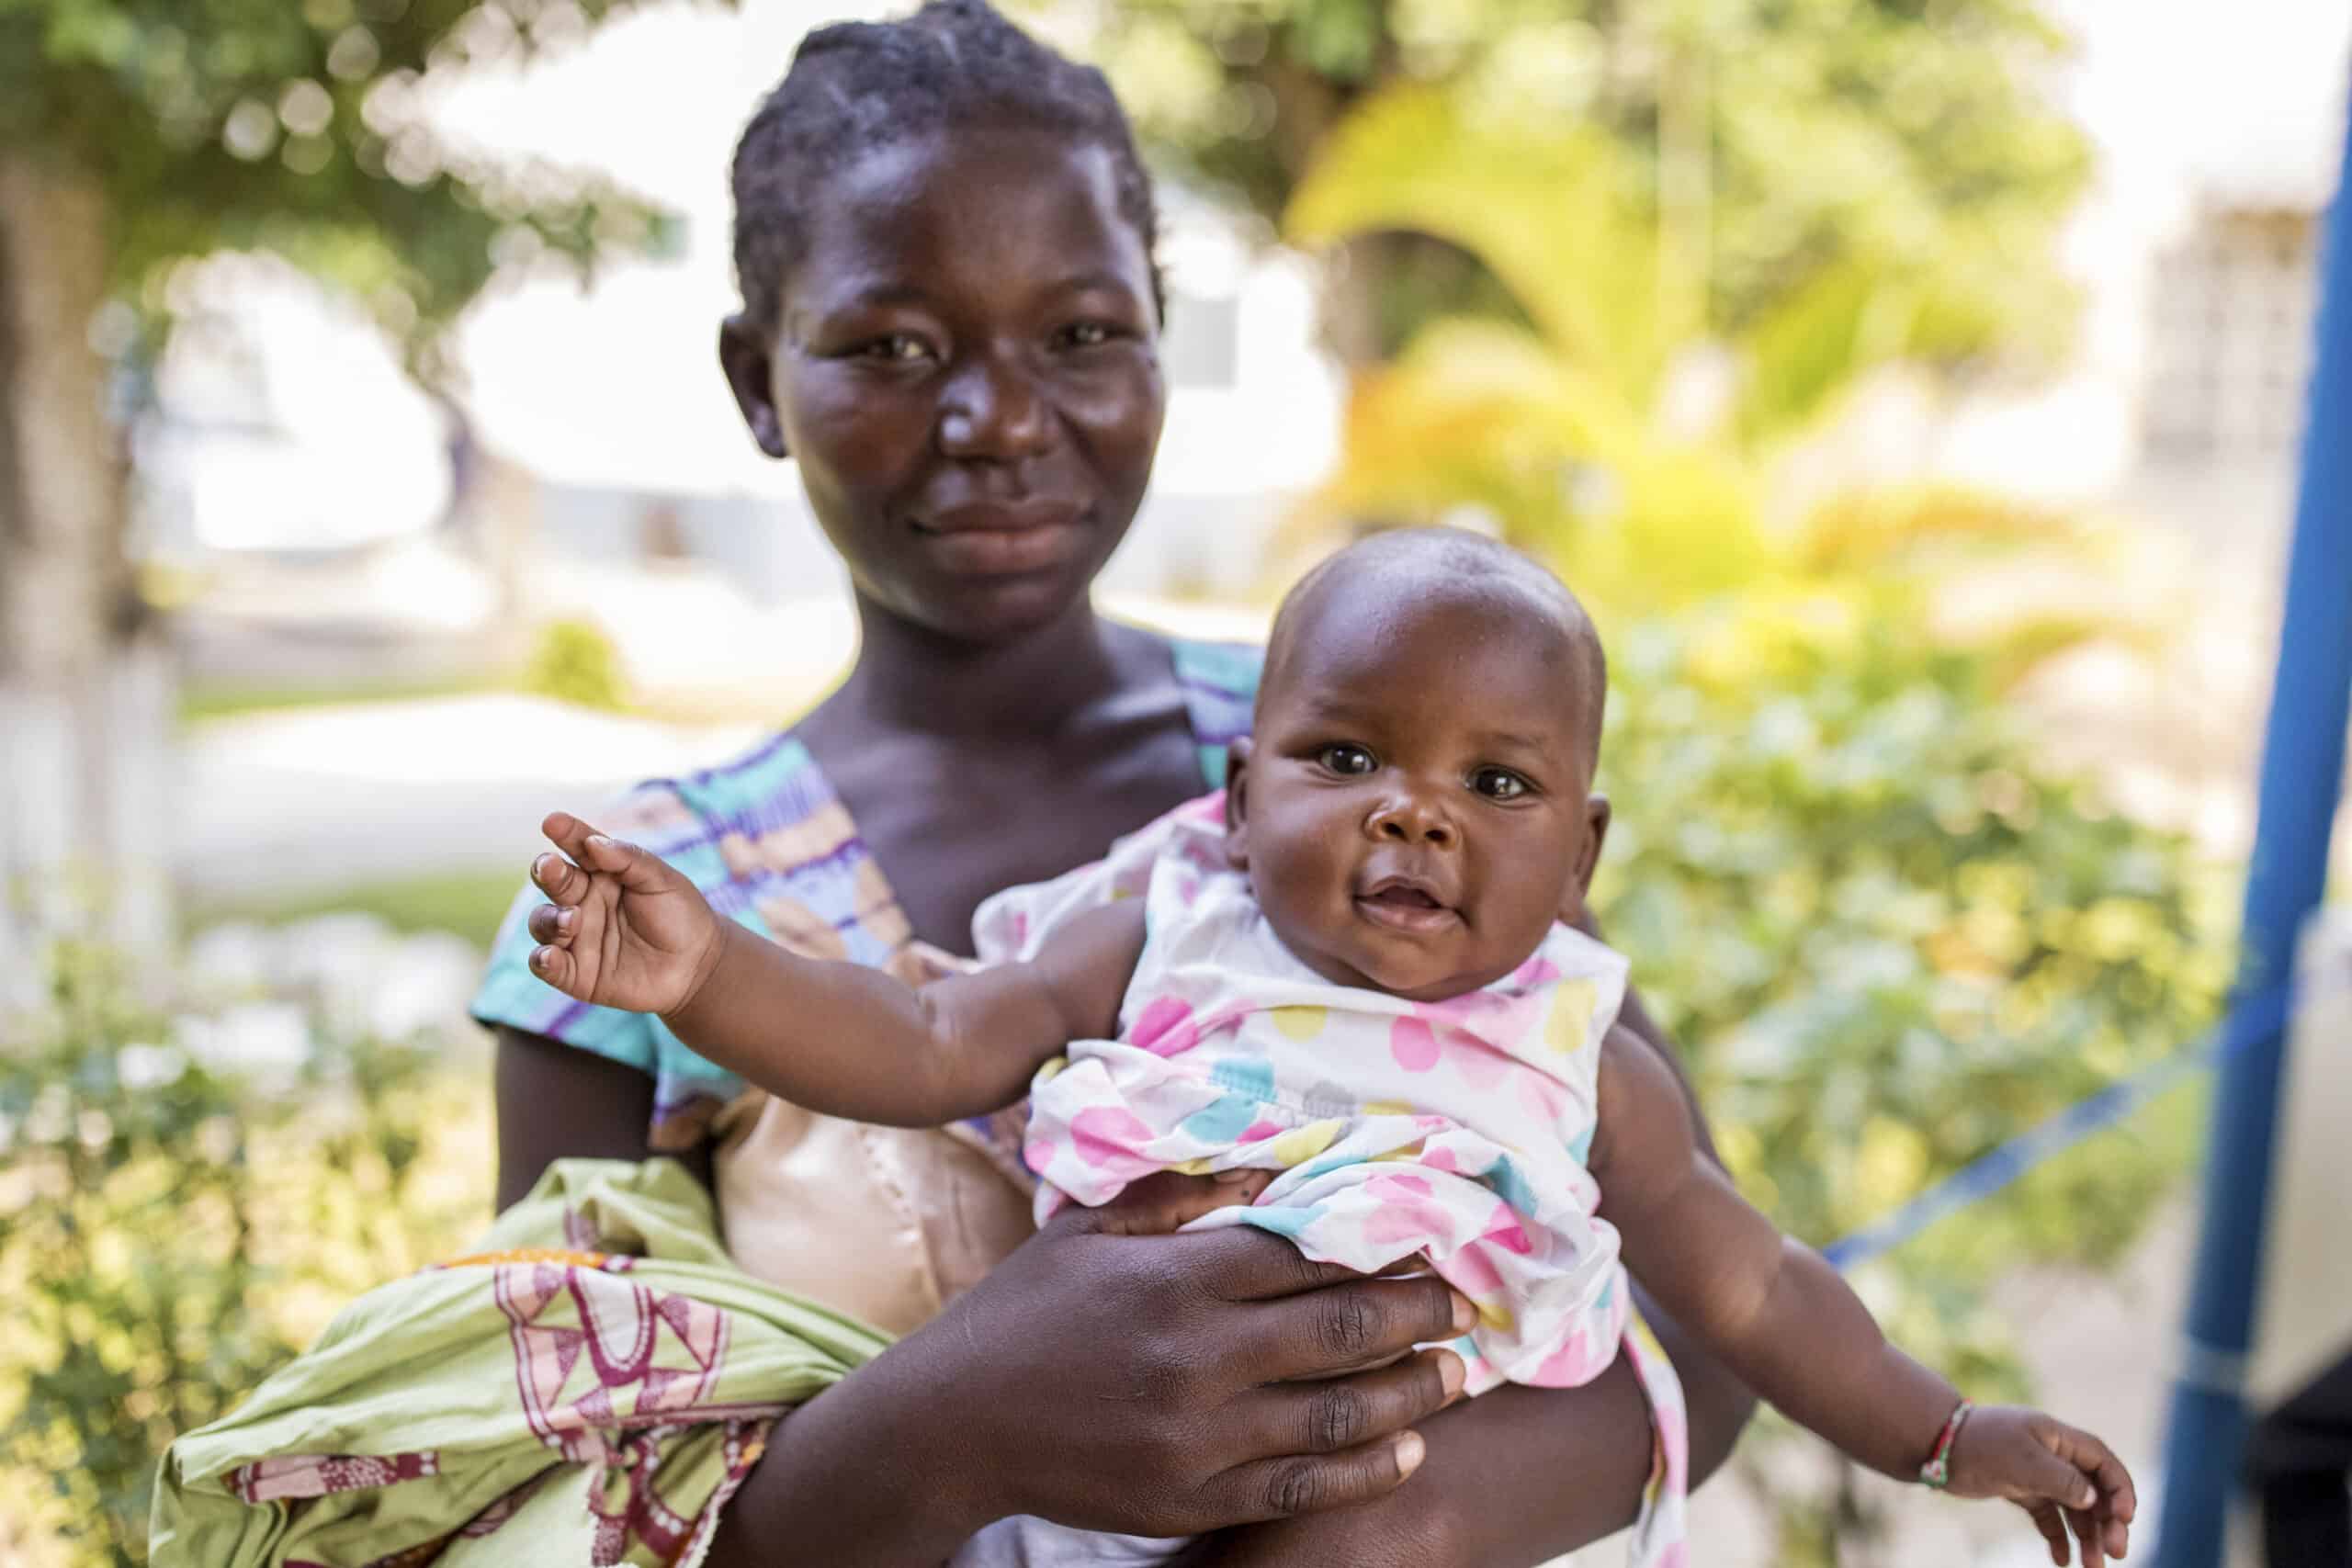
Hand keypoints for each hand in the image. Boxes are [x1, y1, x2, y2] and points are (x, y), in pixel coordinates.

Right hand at [525, 811, 724, 1016]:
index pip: (578, 848)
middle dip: (546, 871)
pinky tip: (550, 954)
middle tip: (550, 866)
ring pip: (543, 922)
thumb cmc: (681, 915)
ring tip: (573, 919)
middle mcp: (583, 901)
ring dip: (550, 918)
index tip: (553, 822)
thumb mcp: (661, 880)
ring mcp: (577, 937)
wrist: (698, 966)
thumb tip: (592, 842)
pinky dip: (542, 959)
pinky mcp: (577, 973)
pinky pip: (547, 965)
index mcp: (603, 873)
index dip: (566, 834)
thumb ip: (628, 859)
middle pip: (552, 881)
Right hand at [902, 1179, 1475, 1538]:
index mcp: (1173, 1277)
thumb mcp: (1087, 1229)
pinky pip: (1300, 1486)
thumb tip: (1271, 1169)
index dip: (1376, 1245)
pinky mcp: (1190, 1498)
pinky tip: (1409, 1446)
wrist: (951, 1423)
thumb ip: (1178, 1197)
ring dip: (1412, 1391)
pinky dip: (1366, 1469)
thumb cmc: (1023, 1311)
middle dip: (1415, 1313)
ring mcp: (1195, 1436)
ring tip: (1456, 1372)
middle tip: (1463, 1303)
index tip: (1424, 1239)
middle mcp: (1194, 1356)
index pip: (1304, 1254)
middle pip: (1339, 1328)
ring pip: (1336, 1414)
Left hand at [1944, 1404, 2135, 1565]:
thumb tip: (2095, 1499)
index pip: (2104, 1463)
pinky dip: (2058, 1538)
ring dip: (2087, 1537)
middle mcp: (2053, 1455)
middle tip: (2115, 1553)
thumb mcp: (2025, 1461)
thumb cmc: (1982, 1445)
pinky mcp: (2021, 1490)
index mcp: (2059, 1438)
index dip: (2121, 1490)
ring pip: (2074, 1509)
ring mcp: (2037, 1474)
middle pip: (2094, 1491)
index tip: (2125, 1519)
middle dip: (2108, 1522)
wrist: (1936, 1446)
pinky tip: (2061, 1561)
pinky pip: (2049, 1517)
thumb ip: (2063, 1480)